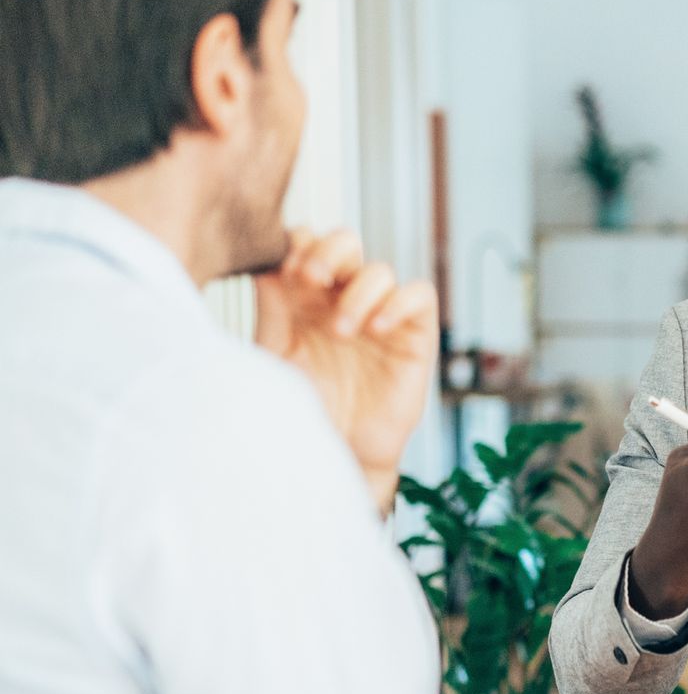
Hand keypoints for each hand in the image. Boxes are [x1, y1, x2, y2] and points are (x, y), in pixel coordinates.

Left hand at [254, 229, 436, 510]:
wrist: (339, 451)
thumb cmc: (305, 408)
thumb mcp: (276, 353)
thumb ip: (271, 308)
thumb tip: (262, 261)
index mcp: (306, 297)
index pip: (306, 244)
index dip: (296, 246)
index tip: (280, 272)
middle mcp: (343, 298)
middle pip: (344, 242)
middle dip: (327, 252)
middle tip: (309, 279)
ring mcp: (381, 314)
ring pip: (380, 269)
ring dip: (358, 292)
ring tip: (343, 331)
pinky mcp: (414, 334)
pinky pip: (418, 294)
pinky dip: (399, 302)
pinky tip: (378, 328)